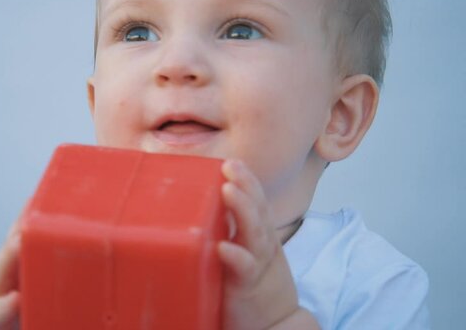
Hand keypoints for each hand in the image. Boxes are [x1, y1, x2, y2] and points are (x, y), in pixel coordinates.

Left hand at [218, 160, 317, 329]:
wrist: (275, 326)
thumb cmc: (253, 287)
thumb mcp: (245, 252)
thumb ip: (228, 230)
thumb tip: (200, 207)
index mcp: (259, 235)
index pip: (256, 201)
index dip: (247, 180)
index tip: (233, 162)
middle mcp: (261, 246)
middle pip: (258, 209)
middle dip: (246, 185)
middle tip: (231, 166)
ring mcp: (257, 265)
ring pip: (254, 233)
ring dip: (242, 209)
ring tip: (228, 190)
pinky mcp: (247, 287)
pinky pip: (244, 269)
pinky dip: (235, 256)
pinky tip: (223, 247)